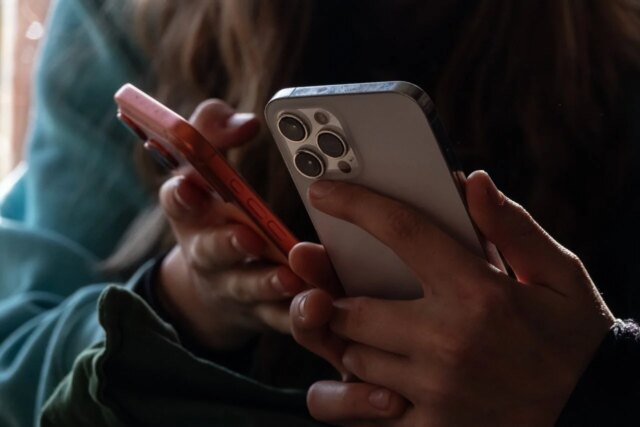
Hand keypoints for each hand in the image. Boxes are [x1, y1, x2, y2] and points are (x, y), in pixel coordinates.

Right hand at [156, 100, 305, 350]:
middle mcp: (207, 253)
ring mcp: (235, 287)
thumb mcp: (206, 166)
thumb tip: (246, 123)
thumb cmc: (217, 207)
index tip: (189, 186)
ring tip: (289, 279)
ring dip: (266, 285)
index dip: (181, 194)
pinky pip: (279, 319)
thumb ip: (216, 132)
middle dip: (226, 244)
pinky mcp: (263, 313)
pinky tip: (318, 307)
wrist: (217, 278)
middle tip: (249, 236)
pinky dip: (298, 317)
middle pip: (210, 252)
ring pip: (247, 289)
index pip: (177, 201)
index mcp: (192, 214)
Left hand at [290, 171, 614, 425]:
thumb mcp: (558, 274)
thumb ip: (512, 226)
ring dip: (348, 339)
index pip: (402, 232)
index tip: (324, 192)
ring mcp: (436, 391)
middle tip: (339, 284)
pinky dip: (352, 394)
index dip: (356, 205)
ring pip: (354, 357)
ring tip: (363, 326)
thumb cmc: (575, 337)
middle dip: (336, 293)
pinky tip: (370, 378)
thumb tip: (473, 181)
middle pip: (354, 307)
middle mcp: (449, 341)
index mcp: (478, 293)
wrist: (595, 413)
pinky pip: (363, 412)